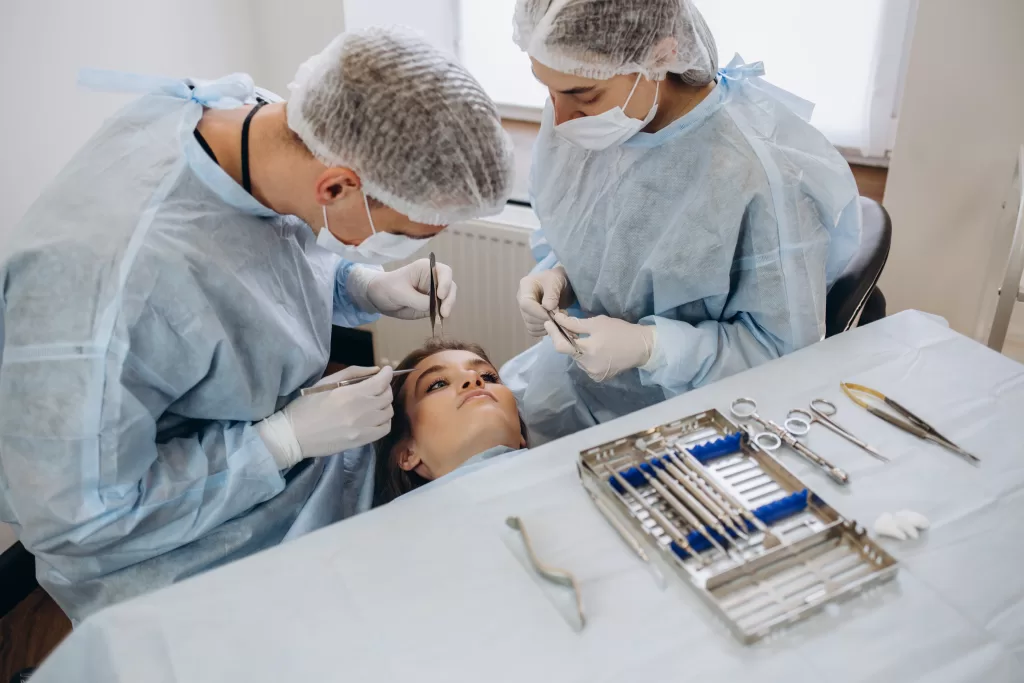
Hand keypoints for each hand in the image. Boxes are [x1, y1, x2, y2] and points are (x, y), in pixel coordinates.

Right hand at [256, 366, 393, 467]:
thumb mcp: (325, 383)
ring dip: (384, 404)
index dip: (387, 373)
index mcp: (349, 394)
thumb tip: (375, 370)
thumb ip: (352, 374)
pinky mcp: (361, 441)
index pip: (381, 382)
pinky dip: (384, 420)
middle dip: (385, 387)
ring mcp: (362, 428)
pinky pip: (384, 429)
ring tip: (375, 401)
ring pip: (388, 412)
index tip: (387, 370)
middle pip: (387, 396)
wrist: (293, 435)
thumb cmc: (306, 406)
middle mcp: (360, 411)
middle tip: (378, 385)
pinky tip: (375, 417)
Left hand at [350, 260, 455, 320]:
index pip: (444, 272)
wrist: (378, 297)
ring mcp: (434, 293)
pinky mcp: (432, 305)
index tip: (440, 295)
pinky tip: (438, 320)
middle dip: (449, 299)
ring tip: (441, 317)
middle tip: (444, 312)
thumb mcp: (400, 293)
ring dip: (447, 308)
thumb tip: (434, 307)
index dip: (445, 283)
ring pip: (448, 299)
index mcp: (426, 269)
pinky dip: (441, 315)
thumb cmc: (387, 288)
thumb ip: (418, 300)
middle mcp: (434, 279)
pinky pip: (441, 309)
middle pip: (450, 287)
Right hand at [517, 265, 574, 336]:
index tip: (552, 316)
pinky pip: (534, 330)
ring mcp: (525, 310)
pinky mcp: (531, 318)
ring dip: (546, 326)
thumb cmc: (557, 279)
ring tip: (558, 318)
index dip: (538, 312)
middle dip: (545, 320)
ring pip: (531, 325)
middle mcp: (522, 299)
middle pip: (528, 317)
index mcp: (526, 286)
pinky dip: (544, 330)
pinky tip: (554, 323)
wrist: (560, 284)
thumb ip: (552, 294)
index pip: (526, 304)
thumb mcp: (556, 281)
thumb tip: (548, 308)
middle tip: (559, 317)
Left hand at [545, 313, 655, 381]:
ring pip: (577, 359)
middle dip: (568, 340)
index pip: (562, 345)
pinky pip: (586, 366)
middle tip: (569, 327)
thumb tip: (557, 319)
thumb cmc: (621, 331)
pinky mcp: (599, 377)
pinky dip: (586, 357)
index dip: (553, 334)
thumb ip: (575, 323)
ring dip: (577, 349)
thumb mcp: (598, 323)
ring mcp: (594, 374)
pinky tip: (595, 349)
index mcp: (588, 350)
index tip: (548, 323)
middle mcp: (589, 366)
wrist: (642, 347)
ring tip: (586, 338)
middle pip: (570, 352)